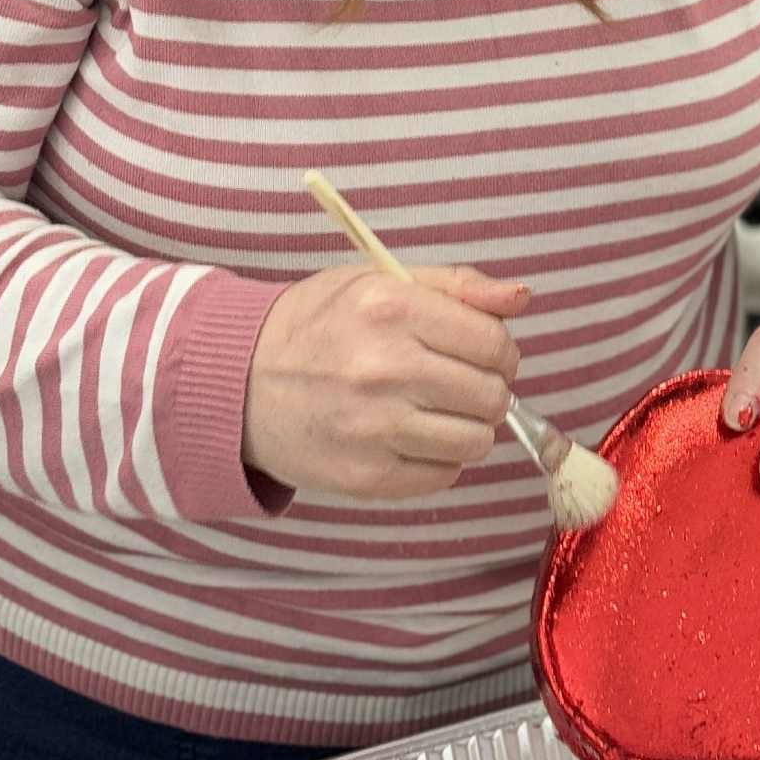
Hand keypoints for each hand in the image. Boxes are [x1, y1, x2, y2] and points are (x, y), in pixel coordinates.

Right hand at [244, 265, 528, 501]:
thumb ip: (457, 286)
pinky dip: (438, 460)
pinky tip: (408, 436)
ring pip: (476, 441)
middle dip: (487, 390)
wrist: (237, 384)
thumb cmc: (318, 326)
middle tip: (456, 383)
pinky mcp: (365, 476)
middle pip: (492, 395)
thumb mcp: (378, 282)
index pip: (494, 343)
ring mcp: (374, 427)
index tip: (484, 355)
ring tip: (433, 411)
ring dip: (467, 428)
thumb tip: (521, 297)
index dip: (500, 352)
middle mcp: (384, 368)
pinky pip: (443, 476)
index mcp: (390, 308)